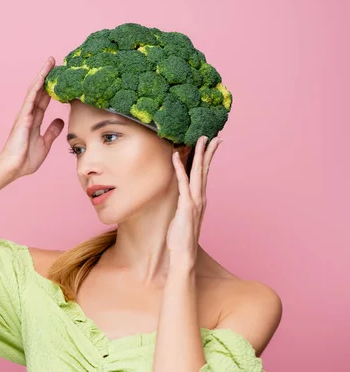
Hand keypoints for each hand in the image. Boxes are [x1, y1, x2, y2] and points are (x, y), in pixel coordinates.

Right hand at [0, 57, 64, 178]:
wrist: (14, 168)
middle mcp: (28, 114)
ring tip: (49, 62)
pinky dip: (36, 89)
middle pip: (38, 90)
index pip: (44, 99)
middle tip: (53, 60)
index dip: (51, 87)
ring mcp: (24, 115)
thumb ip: (52, 131)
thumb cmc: (26, 158)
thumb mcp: (45, 143)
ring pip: (34, 91)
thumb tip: (59, 120)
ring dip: (41, 76)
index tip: (59, 76)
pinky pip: (30, 100)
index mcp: (34, 119)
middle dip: (46, 75)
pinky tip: (41, 78)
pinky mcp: (23, 119)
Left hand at [166, 136, 222, 266]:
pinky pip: (183, 182)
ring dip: (198, 154)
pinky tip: (176, 156)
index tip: (212, 145)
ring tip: (200, 139)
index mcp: (200, 198)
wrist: (184, 254)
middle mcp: (200, 197)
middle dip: (209, 152)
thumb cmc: (181, 237)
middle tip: (213, 136)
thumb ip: (184, 205)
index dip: (208, 159)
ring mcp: (195, 201)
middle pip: (206, 169)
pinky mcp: (186, 205)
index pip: (205, 174)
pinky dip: (180, 168)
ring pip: (198, 172)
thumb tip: (181, 199)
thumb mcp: (183, 216)